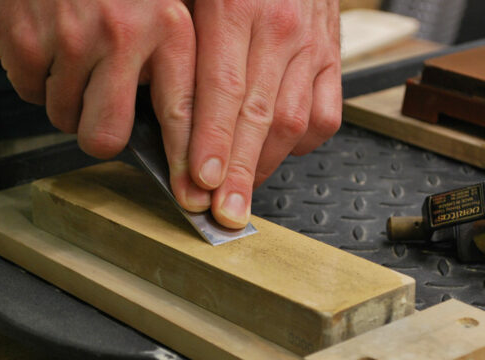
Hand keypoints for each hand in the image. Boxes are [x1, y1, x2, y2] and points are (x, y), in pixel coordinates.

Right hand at [0, 0, 211, 211]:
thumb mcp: (166, 7)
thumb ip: (173, 63)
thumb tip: (179, 132)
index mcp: (168, 27)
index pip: (182, 114)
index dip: (187, 164)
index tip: (194, 197)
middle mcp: (122, 35)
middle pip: (106, 137)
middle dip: (102, 137)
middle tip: (103, 116)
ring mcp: (69, 39)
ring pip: (63, 118)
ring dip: (68, 101)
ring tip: (77, 60)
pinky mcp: (23, 40)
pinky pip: (29, 93)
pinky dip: (38, 78)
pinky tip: (52, 45)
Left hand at [188, 1, 341, 227]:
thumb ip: (177, 38)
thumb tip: (150, 101)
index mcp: (237, 5)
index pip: (222, 90)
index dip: (213, 143)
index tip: (202, 183)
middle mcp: (281, 28)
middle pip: (260, 117)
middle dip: (240, 173)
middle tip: (225, 213)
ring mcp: (314, 45)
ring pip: (294, 122)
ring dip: (266, 165)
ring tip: (242, 193)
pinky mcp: (334, 57)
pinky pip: (325, 115)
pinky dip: (301, 143)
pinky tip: (277, 152)